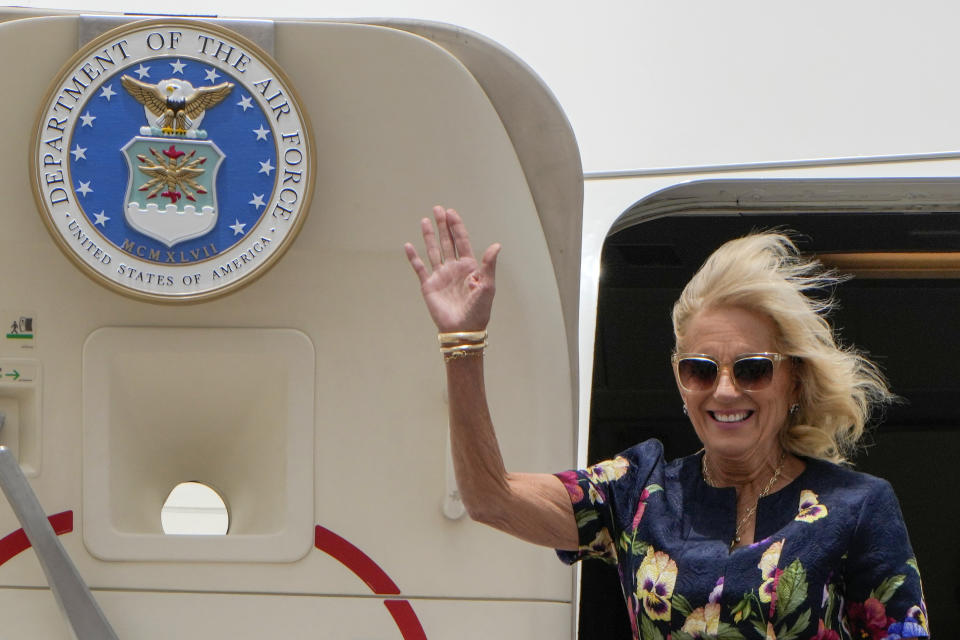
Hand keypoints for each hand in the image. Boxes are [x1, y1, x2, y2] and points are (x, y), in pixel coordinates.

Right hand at [405, 206, 500, 331]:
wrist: (463, 329)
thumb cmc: (479, 310)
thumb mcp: (488, 286)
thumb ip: (489, 265)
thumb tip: (496, 245)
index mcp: (469, 267)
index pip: (462, 241)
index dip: (457, 227)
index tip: (451, 212)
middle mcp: (454, 268)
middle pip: (447, 242)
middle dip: (442, 225)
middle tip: (437, 209)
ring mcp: (440, 276)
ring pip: (433, 251)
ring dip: (429, 237)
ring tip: (424, 221)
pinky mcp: (429, 286)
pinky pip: (420, 268)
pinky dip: (413, 258)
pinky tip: (408, 246)